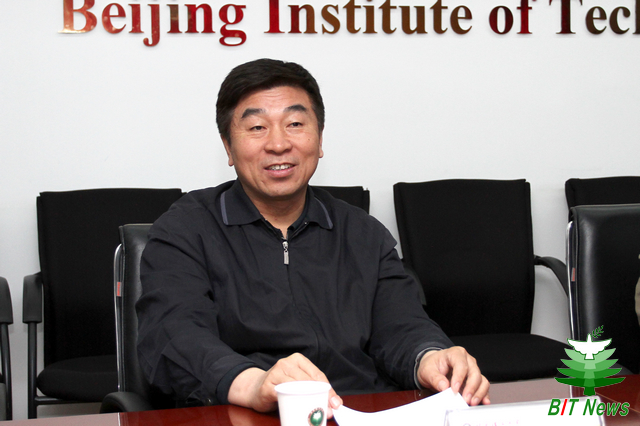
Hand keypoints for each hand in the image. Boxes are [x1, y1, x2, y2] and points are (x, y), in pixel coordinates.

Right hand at [227, 353, 342, 416]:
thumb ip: (313, 389)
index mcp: (298, 360)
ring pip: (298, 387)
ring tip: (317, 413)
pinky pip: (283, 394)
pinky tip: (299, 409)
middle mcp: (287, 363)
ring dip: (309, 402)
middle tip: (328, 411)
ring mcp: (276, 372)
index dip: (329, 390)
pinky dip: (293, 403)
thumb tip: (335, 403)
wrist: (254, 389)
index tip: (335, 403)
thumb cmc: (280, 386)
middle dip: (321, 397)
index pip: (317, 375)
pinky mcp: (267, 386)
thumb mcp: (298, 384)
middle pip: (309, 381)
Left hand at [417, 346, 489, 405]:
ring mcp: (473, 370)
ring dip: (478, 392)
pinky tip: (483, 402)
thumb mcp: (427, 370)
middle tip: (465, 399)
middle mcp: (467, 360)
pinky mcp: (476, 380)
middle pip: (474, 373)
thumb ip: (435, 378)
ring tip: (472, 402)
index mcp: (455, 353)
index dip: (459, 377)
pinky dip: (484, 395)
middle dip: (471, 387)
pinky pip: (483, 387)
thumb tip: (444, 387)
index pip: (461, 364)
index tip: (454, 389)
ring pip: (481, 380)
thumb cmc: (432, 366)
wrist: (433, 368)